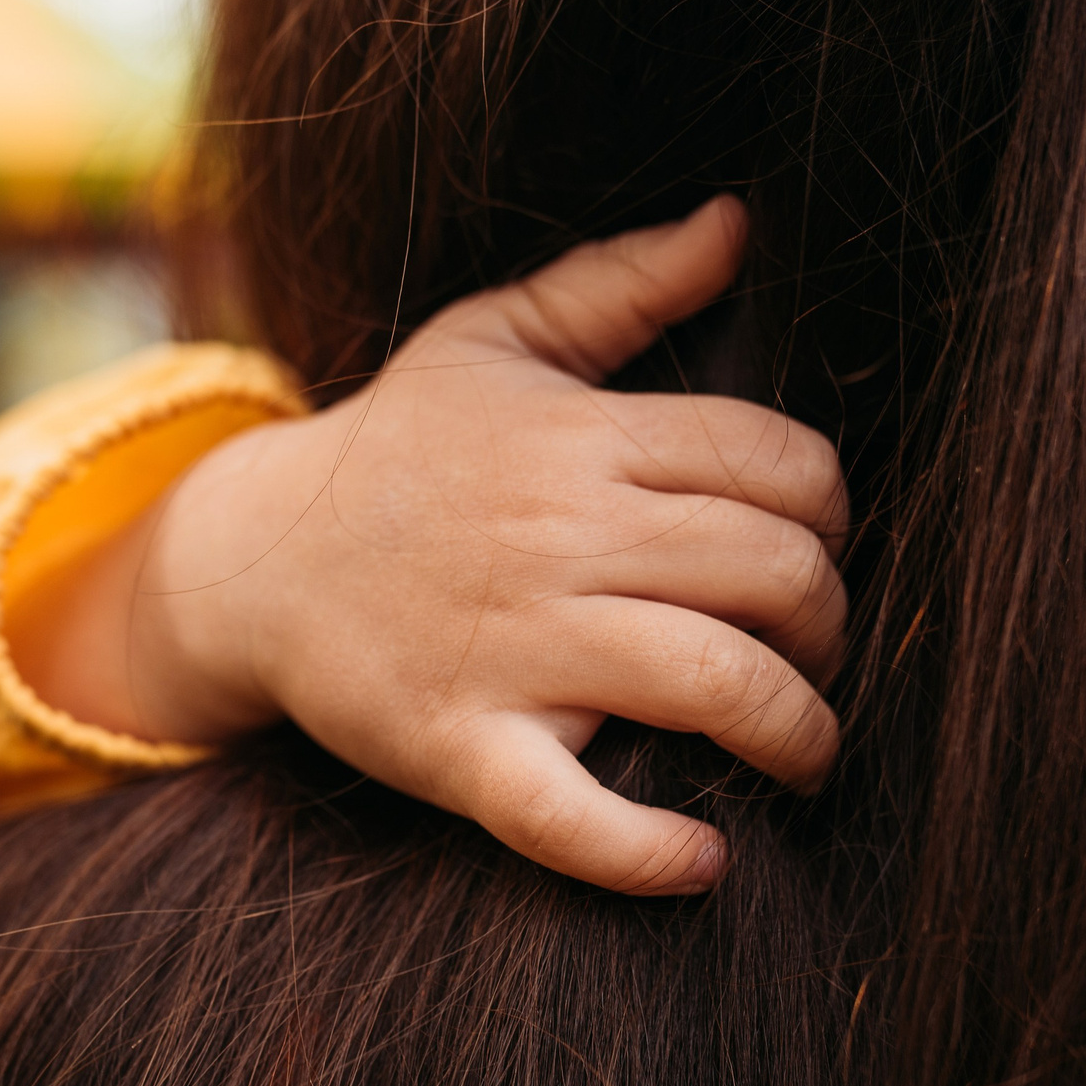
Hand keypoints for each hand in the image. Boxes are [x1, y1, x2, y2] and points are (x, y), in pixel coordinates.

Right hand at [26, 197, 847, 895]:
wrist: (253, 557)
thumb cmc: (399, 450)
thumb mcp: (495, 341)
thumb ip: (621, 284)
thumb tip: (736, 222)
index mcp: (585, 437)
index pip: (779, 464)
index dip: (833, 512)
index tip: (817, 549)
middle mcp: (563, 536)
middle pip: (771, 571)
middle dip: (830, 621)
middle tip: (817, 652)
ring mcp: (514, 646)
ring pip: (715, 682)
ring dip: (797, 729)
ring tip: (804, 751)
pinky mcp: (461, 747)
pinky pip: (572, 816)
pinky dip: (650, 854)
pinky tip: (705, 863)